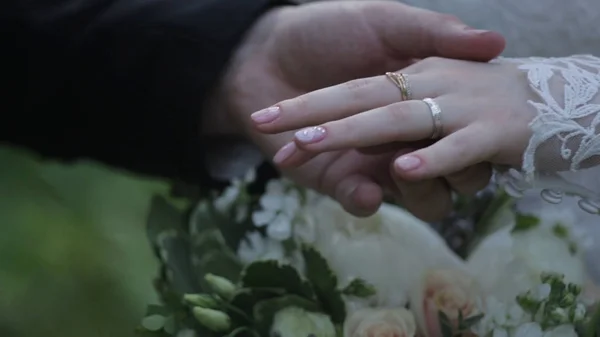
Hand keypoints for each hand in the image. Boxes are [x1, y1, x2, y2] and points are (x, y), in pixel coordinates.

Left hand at [213, 1, 505, 217]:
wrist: (259, 52)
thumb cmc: (325, 29)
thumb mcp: (385, 21)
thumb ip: (434, 32)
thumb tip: (497, 43)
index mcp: (423, 96)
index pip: (462, 122)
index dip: (470, 127)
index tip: (481, 120)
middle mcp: (406, 133)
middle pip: (450, 168)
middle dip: (442, 164)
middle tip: (420, 152)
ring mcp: (376, 159)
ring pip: (422, 197)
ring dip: (413, 189)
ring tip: (391, 168)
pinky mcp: (342, 178)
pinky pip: (365, 200)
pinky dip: (367, 198)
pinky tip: (364, 190)